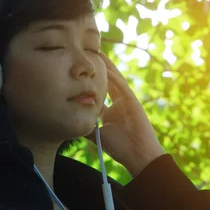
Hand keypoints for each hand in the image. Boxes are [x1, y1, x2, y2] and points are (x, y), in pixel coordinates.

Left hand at [84, 52, 164, 177]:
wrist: (139, 156)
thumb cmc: (120, 149)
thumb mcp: (97, 136)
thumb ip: (86, 127)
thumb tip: (70, 121)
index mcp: (110, 113)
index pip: (97, 95)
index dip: (88, 85)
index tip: (77, 75)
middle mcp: (117, 104)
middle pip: (106, 83)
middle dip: (98, 70)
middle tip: (87, 55)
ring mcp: (126, 101)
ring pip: (114, 80)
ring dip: (106, 67)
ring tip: (97, 53)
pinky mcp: (133, 100)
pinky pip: (121, 85)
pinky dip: (114, 76)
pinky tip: (106, 68)